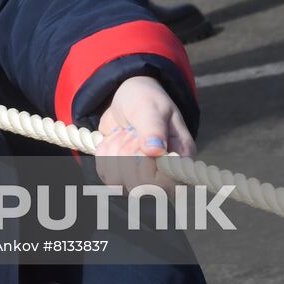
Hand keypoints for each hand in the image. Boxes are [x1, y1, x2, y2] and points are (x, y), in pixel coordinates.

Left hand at [94, 75, 194, 192]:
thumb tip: (155, 150)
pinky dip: (104, 152)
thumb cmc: (146, 99)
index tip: (139, 140)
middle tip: (131, 132)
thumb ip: (153, 127)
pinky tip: (115, 138)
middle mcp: (164, 174)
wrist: (129, 98)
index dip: (143, 166)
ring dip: (113, 151)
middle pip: (136, 185)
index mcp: (179, 159)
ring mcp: (142, 176)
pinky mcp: (122, 173)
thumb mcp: (150, 107)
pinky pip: (105, 173)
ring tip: (124, 133)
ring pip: (117, 181)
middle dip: (125, 153)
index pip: (162, 184)